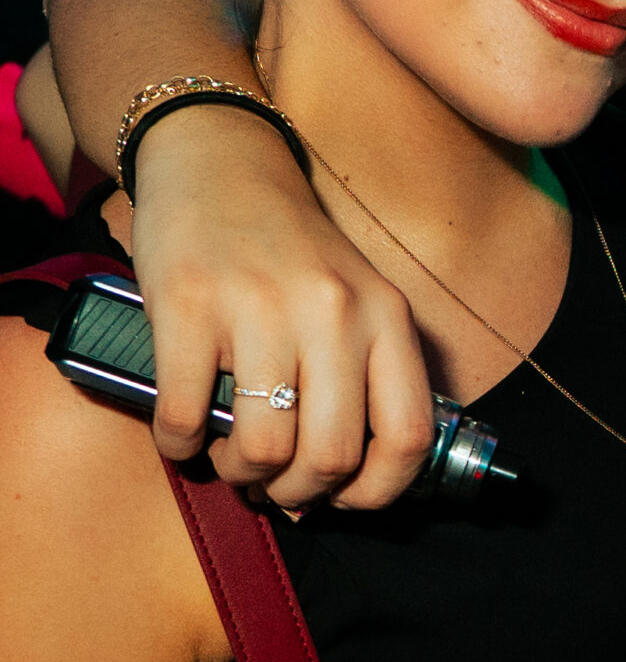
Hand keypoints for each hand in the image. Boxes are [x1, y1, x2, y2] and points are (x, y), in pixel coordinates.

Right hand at [124, 106, 433, 508]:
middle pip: (331, 456)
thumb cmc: (291, 251)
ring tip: (230, 457)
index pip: (409, 436)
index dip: (377, 491)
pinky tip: (183, 435)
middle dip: (298, 492)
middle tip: (275, 486)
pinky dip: (180, 446)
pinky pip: (185, 416)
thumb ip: (362, 382)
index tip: (345, 498)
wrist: (219, 163)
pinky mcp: (188, 305)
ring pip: (262, 448)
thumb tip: (333, 492)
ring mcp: (261, 307)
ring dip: (239, 474)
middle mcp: (335, 311)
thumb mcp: (357, 301)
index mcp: (387, 315)